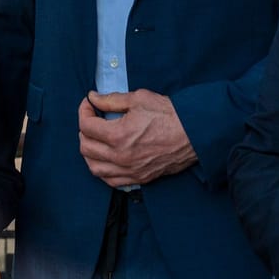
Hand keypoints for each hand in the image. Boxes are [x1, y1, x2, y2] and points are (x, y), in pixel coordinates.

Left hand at [77, 90, 198, 187]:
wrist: (194, 133)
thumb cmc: (169, 115)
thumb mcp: (138, 99)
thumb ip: (111, 99)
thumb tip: (93, 98)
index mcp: (118, 135)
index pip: (86, 126)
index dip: (84, 111)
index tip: (89, 104)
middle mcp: (120, 157)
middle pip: (86, 147)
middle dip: (84, 130)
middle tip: (92, 119)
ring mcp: (129, 170)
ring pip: (94, 168)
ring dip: (89, 153)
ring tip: (94, 140)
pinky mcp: (139, 178)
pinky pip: (111, 180)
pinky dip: (102, 170)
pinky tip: (104, 159)